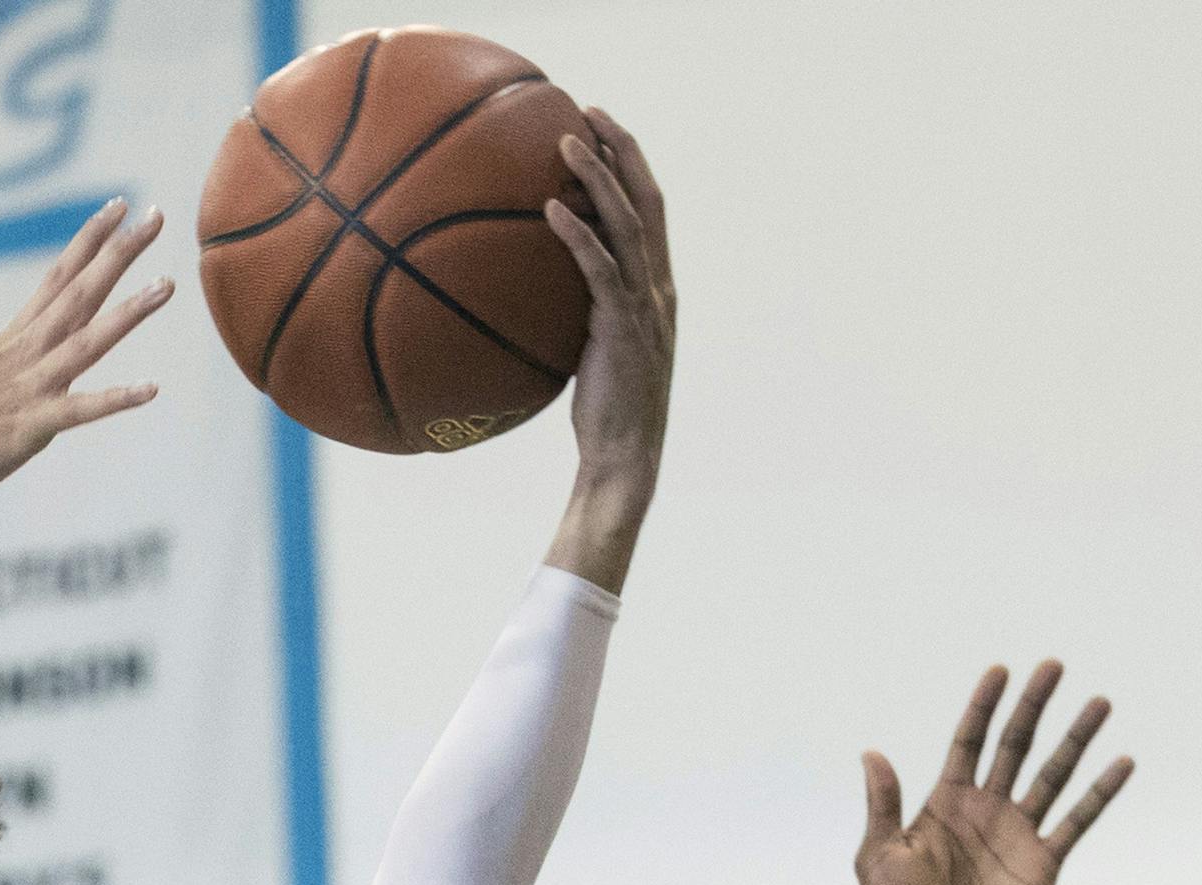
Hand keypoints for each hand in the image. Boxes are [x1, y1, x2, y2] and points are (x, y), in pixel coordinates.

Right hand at [0, 200, 171, 518]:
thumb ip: (11, 370)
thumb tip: (28, 366)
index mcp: (11, 341)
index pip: (56, 276)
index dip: (88, 239)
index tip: (119, 205)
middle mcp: (22, 354)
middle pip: (78, 292)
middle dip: (119, 253)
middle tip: (157, 214)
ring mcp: (26, 388)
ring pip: (86, 341)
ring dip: (129, 312)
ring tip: (167, 284)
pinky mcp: (27, 429)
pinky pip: (79, 411)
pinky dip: (115, 399)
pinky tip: (151, 389)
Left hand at [546, 111, 674, 497]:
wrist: (624, 457)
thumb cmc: (604, 415)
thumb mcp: (594, 354)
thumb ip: (585, 316)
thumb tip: (543, 297)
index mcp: (657, 291)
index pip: (649, 212)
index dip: (630, 167)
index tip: (603, 132)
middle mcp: (659, 289)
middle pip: (647, 200)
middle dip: (621, 150)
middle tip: (590, 111)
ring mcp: (645, 306)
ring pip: (628, 224)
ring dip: (598, 178)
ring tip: (568, 141)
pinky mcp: (624, 327)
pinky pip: (602, 270)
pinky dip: (578, 236)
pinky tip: (550, 210)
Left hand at [858, 662, 1134, 884]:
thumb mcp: (880, 856)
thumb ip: (884, 804)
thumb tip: (871, 753)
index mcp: (944, 804)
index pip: (967, 743)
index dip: (982, 707)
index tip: (1000, 670)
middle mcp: (985, 811)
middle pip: (1014, 746)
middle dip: (1032, 706)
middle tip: (1053, 665)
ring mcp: (1016, 834)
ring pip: (1052, 774)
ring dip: (1076, 739)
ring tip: (1098, 702)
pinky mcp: (1042, 862)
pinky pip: (1076, 821)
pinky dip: (1100, 794)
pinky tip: (1121, 763)